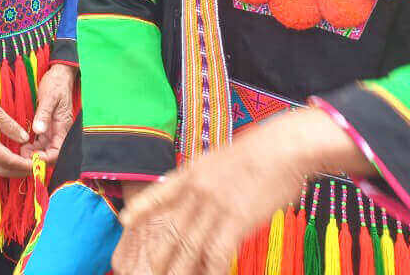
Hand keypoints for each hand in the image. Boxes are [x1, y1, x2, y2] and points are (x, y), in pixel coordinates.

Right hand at [0, 84, 32, 177]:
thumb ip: (11, 127)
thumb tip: (24, 139)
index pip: (10, 160)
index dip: (25, 165)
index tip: (38, 165)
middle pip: (3, 170)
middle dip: (20, 172)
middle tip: (36, 169)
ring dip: (12, 170)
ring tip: (27, 166)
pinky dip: (4, 164)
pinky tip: (12, 159)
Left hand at [20, 63, 75, 164]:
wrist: (59, 74)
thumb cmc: (57, 84)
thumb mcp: (49, 97)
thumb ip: (44, 114)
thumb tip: (38, 130)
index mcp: (63, 126)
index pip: (57, 151)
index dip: (45, 158)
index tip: (32, 159)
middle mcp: (59, 131)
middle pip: (50, 153)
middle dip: (37, 158)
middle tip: (21, 157)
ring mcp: (53, 129)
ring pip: (44, 148)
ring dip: (33, 153)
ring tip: (19, 152)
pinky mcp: (47, 125)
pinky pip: (41, 140)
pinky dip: (32, 145)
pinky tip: (22, 145)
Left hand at [112, 107, 370, 274]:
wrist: (285, 146)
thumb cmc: (263, 151)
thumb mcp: (225, 157)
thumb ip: (210, 177)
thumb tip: (204, 191)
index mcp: (194, 171)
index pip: (160, 192)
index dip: (141, 208)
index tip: (124, 220)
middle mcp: (197, 189)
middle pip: (170, 228)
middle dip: (157, 254)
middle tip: (146, 271)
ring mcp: (214, 205)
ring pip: (188, 246)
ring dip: (178, 270)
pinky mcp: (236, 220)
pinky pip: (217, 254)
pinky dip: (211, 271)